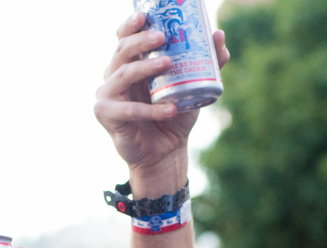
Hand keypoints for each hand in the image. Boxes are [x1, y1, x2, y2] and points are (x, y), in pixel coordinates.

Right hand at [94, 13, 228, 187]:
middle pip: (122, 50)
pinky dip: (151, 110)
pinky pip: (129, 110)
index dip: (131, 25)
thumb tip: (219, 36)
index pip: (124, 38)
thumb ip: (207, 63)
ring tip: (168, 64)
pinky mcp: (107, 115)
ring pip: (123, 75)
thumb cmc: (174, 116)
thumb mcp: (194, 86)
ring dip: (145, 67)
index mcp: (129, 64)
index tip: (145, 15)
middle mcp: (114, 75)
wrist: (165, 153)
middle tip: (163, 36)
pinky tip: (170, 109)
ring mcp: (107, 95)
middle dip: (141, 40)